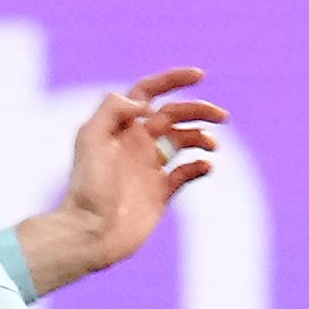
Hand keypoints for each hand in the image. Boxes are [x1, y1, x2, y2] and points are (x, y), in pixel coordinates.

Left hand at [49, 67, 224, 277]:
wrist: (90, 232)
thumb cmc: (87, 186)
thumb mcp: (90, 139)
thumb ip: (112, 110)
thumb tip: (145, 102)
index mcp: (121, 128)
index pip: (149, 92)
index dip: (173, 80)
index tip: (199, 76)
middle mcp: (137, 144)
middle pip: (174, 115)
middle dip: (198, 111)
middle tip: (221, 117)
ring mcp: (150, 168)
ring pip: (184, 141)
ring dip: (202, 137)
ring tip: (211, 145)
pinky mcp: (161, 193)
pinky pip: (186, 173)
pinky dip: (199, 167)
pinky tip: (205, 167)